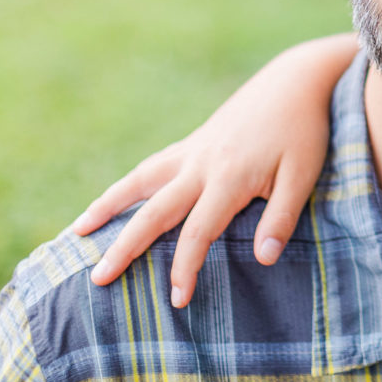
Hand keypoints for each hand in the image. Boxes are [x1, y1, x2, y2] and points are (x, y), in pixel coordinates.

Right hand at [73, 128, 321, 306]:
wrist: (296, 80)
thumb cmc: (304, 131)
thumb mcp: (303, 175)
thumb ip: (282, 218)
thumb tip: (264, 260)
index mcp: (228, 178)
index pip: (197, 233)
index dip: (184, 268)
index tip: (177, 301)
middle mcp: (201, 165)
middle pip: (153, 211)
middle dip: (124, 247)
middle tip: (96, 278)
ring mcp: (193, 150)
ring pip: (140, 181)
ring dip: (107, 206)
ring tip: (76, 232)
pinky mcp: (194, 141)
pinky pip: (152, 166)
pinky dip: (129, 184)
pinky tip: (116, 198)